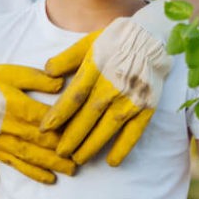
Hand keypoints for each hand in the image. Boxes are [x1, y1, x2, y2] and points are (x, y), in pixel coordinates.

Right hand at [0, 63, 71, 183]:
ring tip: (71, 170)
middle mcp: (1, 122)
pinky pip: (14, 163)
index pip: (40, 115)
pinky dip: (32, 172)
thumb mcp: (8, 72)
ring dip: (50, 163)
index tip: (80, 130)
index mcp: (7, 100)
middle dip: (60, 148)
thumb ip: (34, 77)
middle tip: (82, 156)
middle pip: (36, 137)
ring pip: (27, 153)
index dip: (60, 123)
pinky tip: (49, 178)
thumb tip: (61, 84)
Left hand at [39, 0, 175, 165]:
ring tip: (78, 160)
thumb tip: (47, 72)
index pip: (73, 97)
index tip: (45, 128)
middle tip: (59, 153)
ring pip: (108, 127)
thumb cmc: (117, 39)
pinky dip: (123, 147)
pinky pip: (134, 131)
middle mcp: (112, 85)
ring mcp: (131, 97)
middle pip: (88, 117)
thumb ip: (67, 58)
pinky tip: (113, 161)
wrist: (154, 36)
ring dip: (92, 146)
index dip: (58, 115)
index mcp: (96, 69)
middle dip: (71, 137)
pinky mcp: (147, 105)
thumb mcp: (89, 42)